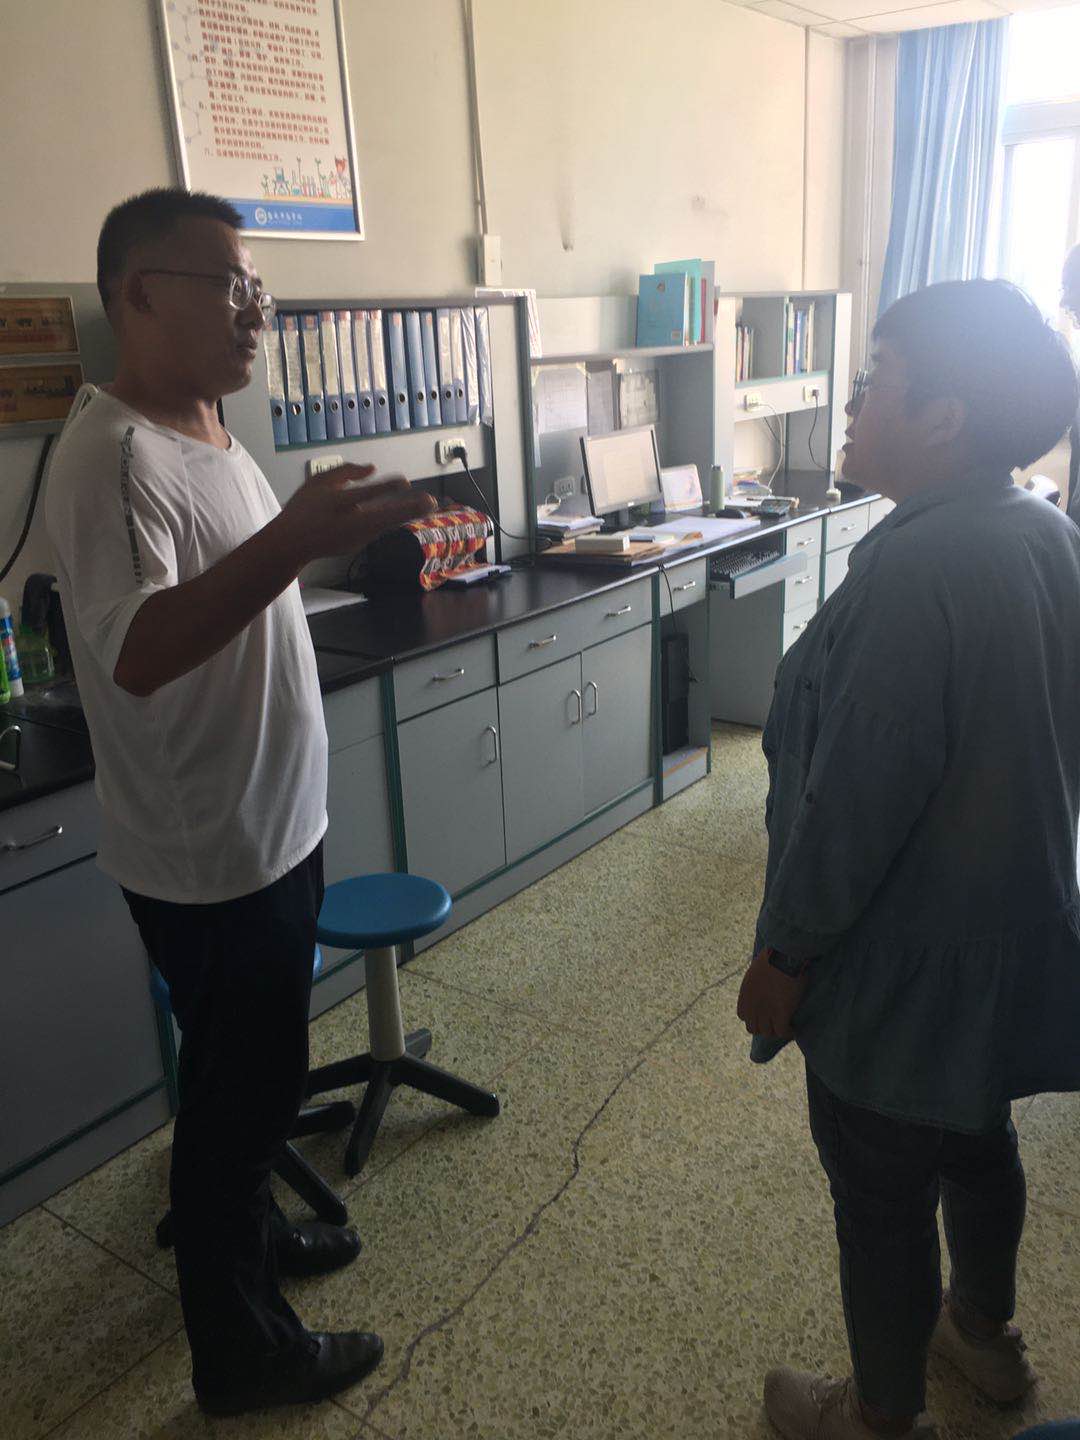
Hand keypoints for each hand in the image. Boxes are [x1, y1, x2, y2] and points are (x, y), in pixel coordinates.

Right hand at [279, 463, 437, 563]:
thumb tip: (372, 468)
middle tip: (431, 501)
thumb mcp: (317, 482)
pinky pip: (380, 527)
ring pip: (386, 524)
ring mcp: (354, 537)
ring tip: (429, 504)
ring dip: (408, 514)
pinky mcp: (358, 544)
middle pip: (382, 517)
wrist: (291, 543)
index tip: (405, 482)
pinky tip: (411, 509)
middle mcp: (347, 524)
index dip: (386, 489)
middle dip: (408, 510)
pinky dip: (395, 518)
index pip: (364, 495)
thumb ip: (344, 472)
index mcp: (334, 504)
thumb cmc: (305, 507)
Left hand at [736, 947, 808, 1039]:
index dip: (753, 1017)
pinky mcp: (781, 1013)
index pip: (743, 1016)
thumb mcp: (756, 971)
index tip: (763, 1015)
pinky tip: (793, 1029)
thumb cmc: (773, 957)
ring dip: (776, 1031)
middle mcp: (752, 1006)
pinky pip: (781, 1031)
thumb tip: (763, 987)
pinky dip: (788, 1032)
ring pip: (767, 1033)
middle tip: (775, 1023)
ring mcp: (765, 1011)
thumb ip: (755, 984)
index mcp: (745, 995)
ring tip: (786, 1027)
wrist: (784, 956)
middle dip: (763, 1027)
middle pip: (753, 1028)